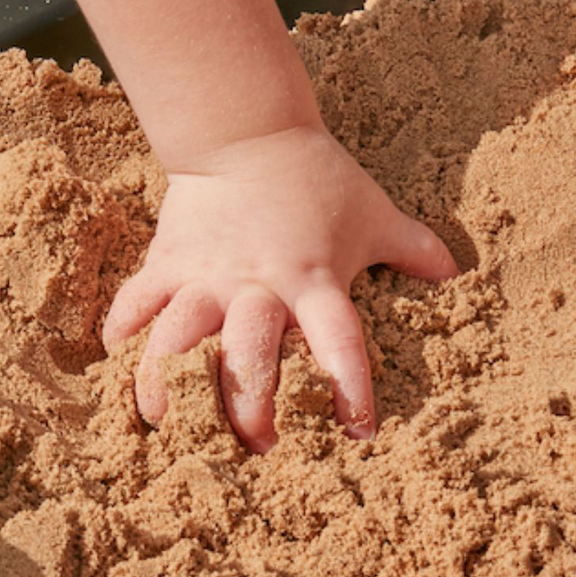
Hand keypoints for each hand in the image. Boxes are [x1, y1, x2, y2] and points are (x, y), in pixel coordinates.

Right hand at [103, 125, 457, 452]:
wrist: (247, 132)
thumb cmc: (316, 177)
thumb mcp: (372, 211)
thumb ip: (414, 247)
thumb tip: (457, 274)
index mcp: (313, 278)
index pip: (339, 342)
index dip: (349, 389)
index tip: (357, 432)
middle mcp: (257, 283)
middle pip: (248, 357)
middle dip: (248, 410)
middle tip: (257, 445)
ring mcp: (206, 274)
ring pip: (180, 339)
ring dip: (171, 387)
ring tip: (168, 425)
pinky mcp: (168, 261)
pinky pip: (137, 303)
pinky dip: (124, 334)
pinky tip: (118, 362)